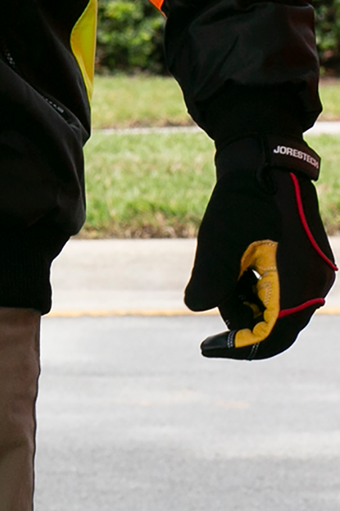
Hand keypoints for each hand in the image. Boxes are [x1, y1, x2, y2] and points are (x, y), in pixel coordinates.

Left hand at [185, 137, 333, 358]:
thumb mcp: (217, 242)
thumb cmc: (241, 201)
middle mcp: (315, 285)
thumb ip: (209, 281)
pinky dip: (257, 286)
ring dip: (246, 299)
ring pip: (277, 306)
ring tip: (222, 272)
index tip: (207, 348)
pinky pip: (283, 289)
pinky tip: (237, 267)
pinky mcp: (309, 262)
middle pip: (275, 323)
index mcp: (298, 285)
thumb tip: (193, 308)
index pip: (272, 336)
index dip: (238, 347)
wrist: (265, 162)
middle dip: (239, 316)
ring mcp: (316, 273)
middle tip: (210, 296)